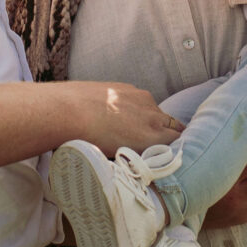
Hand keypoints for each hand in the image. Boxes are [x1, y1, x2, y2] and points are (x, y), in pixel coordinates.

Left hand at [65, 82, 182, 155]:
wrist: (68, 112)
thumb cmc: (88, 141)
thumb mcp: (118, 158)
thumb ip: (139, 156)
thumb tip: (142, 158)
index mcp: (153, 137)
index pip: (178, 142)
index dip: (176, 148)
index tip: (172, 153)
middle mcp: (153, 116)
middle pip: (173, 126)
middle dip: (169, 134)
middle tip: (159, 143)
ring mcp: (141, 99)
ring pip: (156, 111)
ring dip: (151, 120)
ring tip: (133, 129)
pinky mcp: (128, 88)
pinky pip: (140, 100)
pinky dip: (136, 107)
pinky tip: (119, 114)